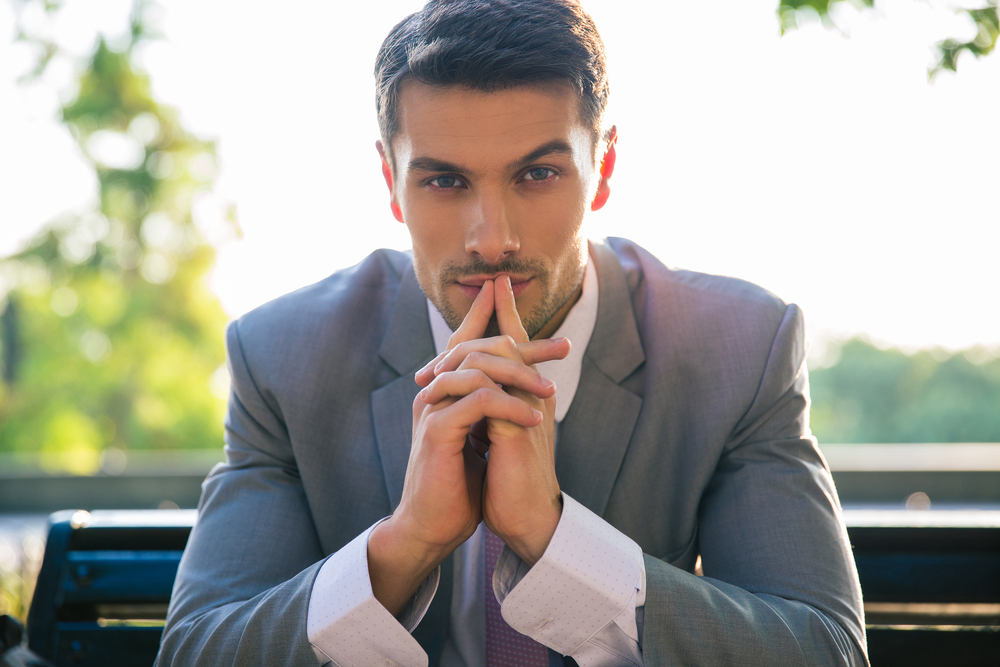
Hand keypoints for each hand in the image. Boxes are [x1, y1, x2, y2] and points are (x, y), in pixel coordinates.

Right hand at [369, 280, 558, 612]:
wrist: (435, 526)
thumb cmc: (460, 487)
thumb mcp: (485, 439)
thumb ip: (494, 409)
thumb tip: (524, 386)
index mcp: (447, 393)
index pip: (468, 344)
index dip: (491, 316)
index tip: (514, 298)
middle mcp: (436, 393)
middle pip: (476, 347)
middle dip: (522, 341)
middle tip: (564, 347)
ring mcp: (433, 408)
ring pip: (477, 367)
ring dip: (520, 374)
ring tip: (550, 389)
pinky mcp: (436, 430)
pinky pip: (479, 401)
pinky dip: (510, 405)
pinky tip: (533, 417)